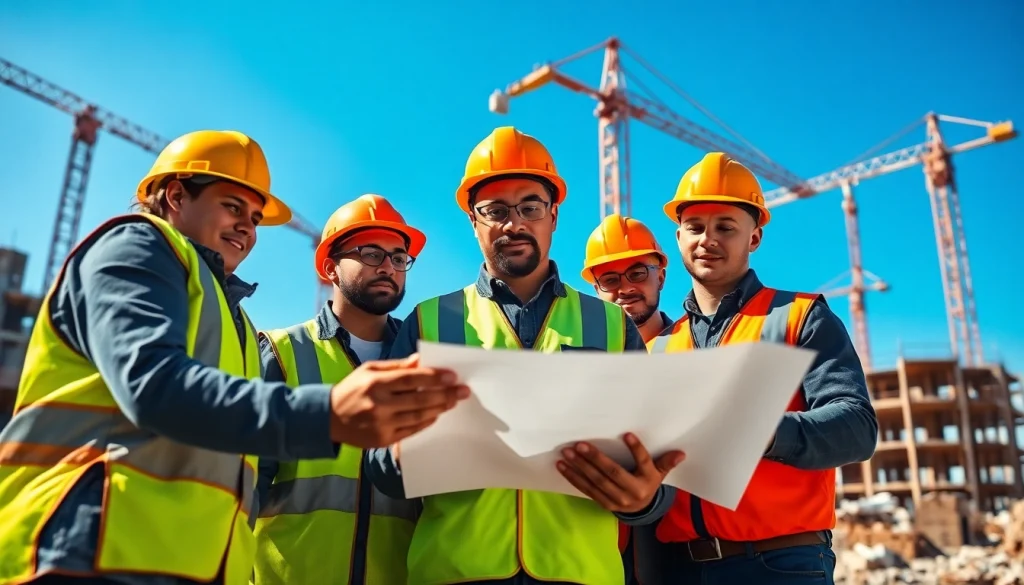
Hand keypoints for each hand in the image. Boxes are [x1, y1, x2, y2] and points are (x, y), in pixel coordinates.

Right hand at [328, 354, 469, 448]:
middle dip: (445, 395)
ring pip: (418, 417)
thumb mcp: (369, 370)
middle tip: (463, 391)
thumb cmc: (352, 389)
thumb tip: (421, 360)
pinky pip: (411, 431)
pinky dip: (426, 422)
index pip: (411, 379)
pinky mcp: (383, 440)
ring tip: (453, 402)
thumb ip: (396, 366)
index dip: (434, 377)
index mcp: (375, 383)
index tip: (452, 376)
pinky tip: (436, 414)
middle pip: (419, 400)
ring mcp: (381, 424)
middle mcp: (379, 404)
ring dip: (439, 408)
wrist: (327, 418)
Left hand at [556, 433, 684, 513]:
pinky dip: (573, 477)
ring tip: (567, 453)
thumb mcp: (659, 474)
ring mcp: (616, 499)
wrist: (641, 510)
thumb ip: (666, 462)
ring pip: (596, 481)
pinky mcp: (604, 503)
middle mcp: (632, 491)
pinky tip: (563, 466)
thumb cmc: (648, 483)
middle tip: (579, 445)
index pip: (642, 462)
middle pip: (612, 473)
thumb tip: (681, 453)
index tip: (627, 434)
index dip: (636, 449)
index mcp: (647, 481)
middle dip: (594, 459)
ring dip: (579, 467)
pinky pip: (587, 489)